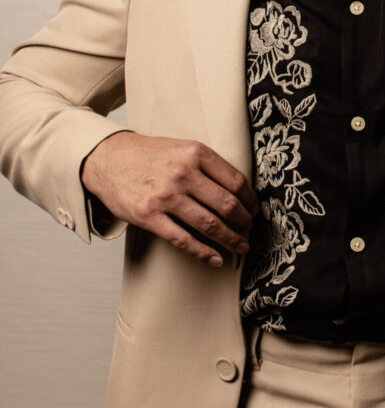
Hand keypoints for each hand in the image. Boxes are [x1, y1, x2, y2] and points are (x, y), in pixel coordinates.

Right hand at [81, 131, 257, 266]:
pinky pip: (184, 240)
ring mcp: (166, 196)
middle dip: (244, 224)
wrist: (107, 159)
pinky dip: (204, 253)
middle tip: (249, 232)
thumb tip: (239, 193)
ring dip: (230, 240)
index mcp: (196, 153)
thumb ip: (208, 166)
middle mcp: (183, 173)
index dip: (250, 201)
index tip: (254, 211)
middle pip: (227, 205)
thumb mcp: (182, 148)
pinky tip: (216, 259)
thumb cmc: (149, 155)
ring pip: (210, 225)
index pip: (236, 182)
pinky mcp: (149, 216)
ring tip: (239, 247)